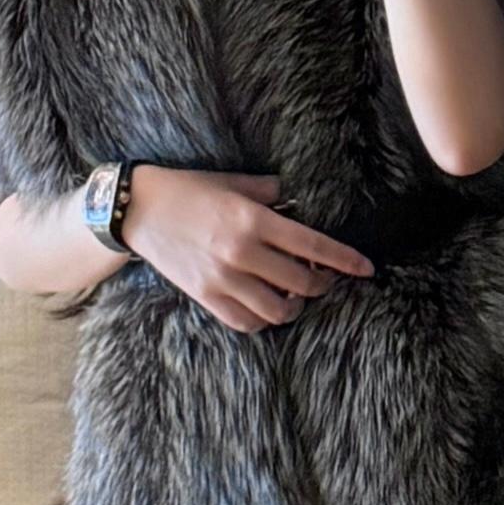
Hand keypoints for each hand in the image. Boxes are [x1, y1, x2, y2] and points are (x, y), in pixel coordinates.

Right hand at [121, 165, 372, 332]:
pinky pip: (246, 322)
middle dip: (322, 284)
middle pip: (301, 282)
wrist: (137, 209)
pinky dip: (264, 320)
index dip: (345, 260)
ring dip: (294, 306)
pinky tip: (267, 308)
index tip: (366, 269)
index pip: (313, 246)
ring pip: (277, 310)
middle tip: (324, 279)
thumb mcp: (232, 182)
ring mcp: (222, 278)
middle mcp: (241, 252)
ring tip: (295, 296)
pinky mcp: (205, 296)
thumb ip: (266, 192)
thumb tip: (292, 198)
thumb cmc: (187, 189)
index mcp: (252, 219)